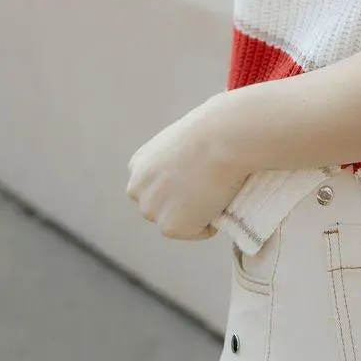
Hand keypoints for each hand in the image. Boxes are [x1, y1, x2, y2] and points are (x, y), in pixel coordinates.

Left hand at [126, 94, 249, 240]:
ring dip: (197, 212)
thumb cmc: (214, 129)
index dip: (179, 183)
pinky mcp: (170, 227)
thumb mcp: (181, 140)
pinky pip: (199, 231)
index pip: (155, 188)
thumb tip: (190, 176)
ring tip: (214, 187)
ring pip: (179, 221)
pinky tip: (218, 196)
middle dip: (184, 202)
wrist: (223, 138)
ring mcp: (152, 210)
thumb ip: (174, 161)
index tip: (197, 173)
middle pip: (163, 208)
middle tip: (208, 183)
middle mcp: (137, 189)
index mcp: (138, 165)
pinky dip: (213, 220)